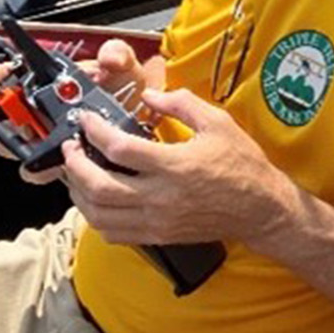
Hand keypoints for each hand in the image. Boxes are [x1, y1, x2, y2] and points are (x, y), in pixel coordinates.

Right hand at [0, 39, 163, 184]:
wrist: (150, 117)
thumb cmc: (129, 88)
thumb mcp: (126, 65)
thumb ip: (117, 54)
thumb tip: (110, 58)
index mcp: (54, 84)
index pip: (13, 77)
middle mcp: (46, 112)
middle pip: (10, 122)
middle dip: (12, 128)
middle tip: (29, 127)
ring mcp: (53, 138)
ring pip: (26, 152)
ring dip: (33, 154)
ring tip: (56, 152)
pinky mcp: (66, 162)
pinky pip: (49, 171)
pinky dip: (55, 172)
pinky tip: (71, 166)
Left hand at [61, 87, 295, 246]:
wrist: (261, 208)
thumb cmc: (243, 165)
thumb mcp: (219, 123)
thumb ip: (182, 104)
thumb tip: (149, 96)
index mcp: (176, 165)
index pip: (119, 148)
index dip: (95, 131)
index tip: (86, 121)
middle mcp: (162, 196)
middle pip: (99, 186)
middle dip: (75, 165)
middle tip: (72, 148)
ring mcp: (157, 220)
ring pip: (99, 214)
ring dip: (79, 193)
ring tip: (77, 174)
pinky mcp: (158, 235)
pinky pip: (114, 233)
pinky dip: (96, 218)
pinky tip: (97, 201)